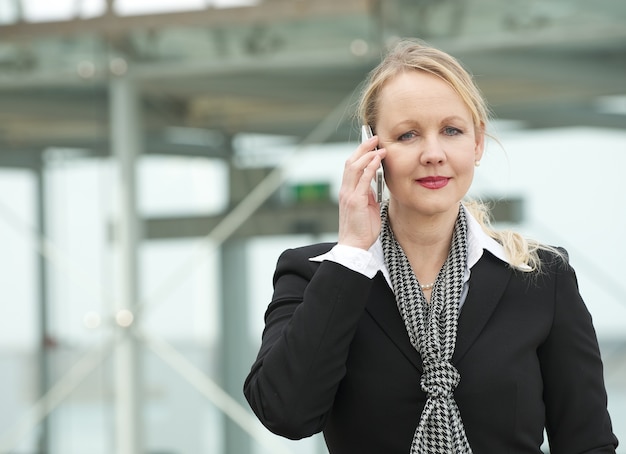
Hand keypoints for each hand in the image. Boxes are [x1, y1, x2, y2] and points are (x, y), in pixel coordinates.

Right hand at [337, 135, 385, 249]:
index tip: (371, 143)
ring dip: (367, 154)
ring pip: (354, 166)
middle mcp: (345, 190)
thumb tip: (374, 183)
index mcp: (348, 191)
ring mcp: (349, 195)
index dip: (360, 153)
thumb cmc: (361, 229)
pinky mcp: (355, 200)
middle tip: (375, 137)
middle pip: (351, 161)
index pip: (351, 166)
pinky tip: (378, 159)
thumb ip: (368, 194)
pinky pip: (362, 179)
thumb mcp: (367, 207)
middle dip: (363, 147)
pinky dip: (370, 167)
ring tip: (379, 146)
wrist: (354, 246)